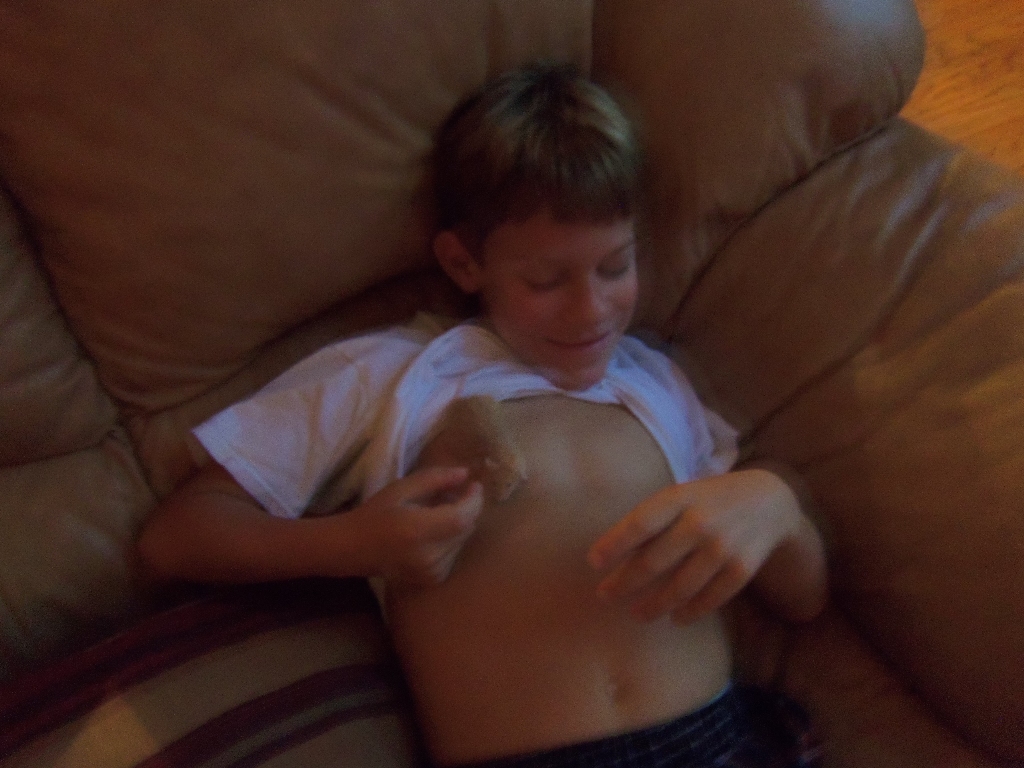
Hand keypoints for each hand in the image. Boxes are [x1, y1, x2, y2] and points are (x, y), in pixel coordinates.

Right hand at [349, 466, 482, 587]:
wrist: (352, 549)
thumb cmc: (374, 514)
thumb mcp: (400, 489)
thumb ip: (434, 479)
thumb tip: (465, 473)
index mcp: (416, 530)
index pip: (461, 517)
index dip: (473, 500)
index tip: (474, 484)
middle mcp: (427, 556)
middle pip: (465, 529)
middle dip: (467, 509)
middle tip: (456, 494)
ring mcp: (430, 572)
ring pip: (462, 541)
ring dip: (459, 523)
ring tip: (441, 511)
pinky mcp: (431, 580)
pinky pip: (454, 554)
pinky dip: (451, 540)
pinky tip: (434, 532)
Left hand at [588, 469, 800, 623]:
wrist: (767, 501)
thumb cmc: (708, 500)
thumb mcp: (681, 496)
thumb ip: (653, 519)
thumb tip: (613, 552)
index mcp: (680, 498)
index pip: (639, 524)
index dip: (614, 545)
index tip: (593, 563)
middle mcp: (700, 522)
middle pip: (654, 561)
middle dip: (624, 583)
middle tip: (605, 595)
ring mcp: (723, 547)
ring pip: (680, 587)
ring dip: (654, 606)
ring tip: (637, 614)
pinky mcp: (742, 569)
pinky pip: (710, 598)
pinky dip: (690, 612)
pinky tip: (675, 619)